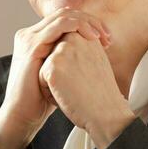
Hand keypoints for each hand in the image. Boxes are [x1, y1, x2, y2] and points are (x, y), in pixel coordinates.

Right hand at [0, 10, 109, 148]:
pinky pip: (60, 25)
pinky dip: (79, 27)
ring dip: (88, 23)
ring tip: (102, 36)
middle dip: (91, 22)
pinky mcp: (32, 46)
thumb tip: (92, 50)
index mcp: (36, 38)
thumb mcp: (59, 72)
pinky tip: (92, 37)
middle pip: (66, 13)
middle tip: (108, 36)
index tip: (106, 39)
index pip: (66, 19)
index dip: (89, 24)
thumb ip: (69, 57)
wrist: (23, 114)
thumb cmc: (42, 98)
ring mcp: (30, 38)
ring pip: (64, 15)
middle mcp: (31, 34)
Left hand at [39, 33, 136, 148]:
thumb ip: (81, 47)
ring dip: (54, 83)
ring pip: (45, 67)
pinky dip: (50, 92)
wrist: (106, 113)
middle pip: (51, 57)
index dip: (70, 70)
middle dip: (60, 74)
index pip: (62, 50)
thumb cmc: (101, 93)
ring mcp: (62, 50)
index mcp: (85, 35)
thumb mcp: (96, 61)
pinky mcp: (52, 65)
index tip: (86, 80)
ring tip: (74, 90)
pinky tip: (68, 96)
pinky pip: (41, 79)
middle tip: (81, 85)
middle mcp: (74, 38)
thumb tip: (63, 46)